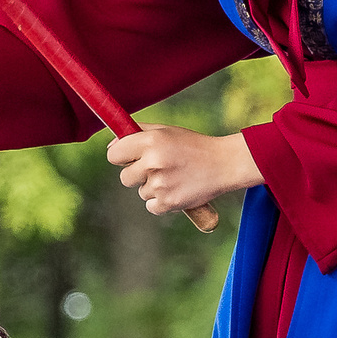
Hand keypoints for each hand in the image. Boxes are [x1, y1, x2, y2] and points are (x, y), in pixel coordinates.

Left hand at [106, 127, 260, 215]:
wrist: (224, 164)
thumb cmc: (192, 145)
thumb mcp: (166, 131)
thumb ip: (137, 133)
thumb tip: (111, 146)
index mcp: (151, 141)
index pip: (114, 155)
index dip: (120, 157)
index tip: (129, 158)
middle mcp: (153, 161)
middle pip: (124, 178)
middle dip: (137, 174)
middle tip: (159, 168)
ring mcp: (161, 184)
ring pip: (141, 192)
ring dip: (153, 187)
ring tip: (175, 176)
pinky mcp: (169, 202)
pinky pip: (151, 206)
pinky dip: (161, 201)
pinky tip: (177, 189)